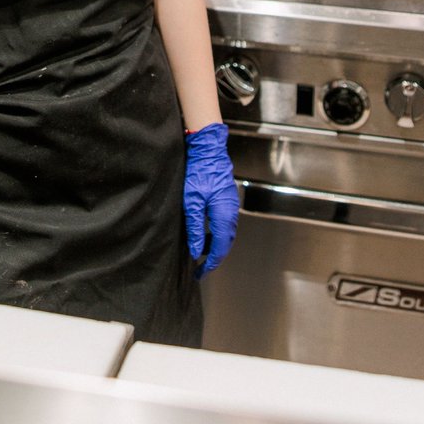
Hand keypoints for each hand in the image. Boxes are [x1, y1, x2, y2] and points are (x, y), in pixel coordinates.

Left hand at [183, 122, 237, 277]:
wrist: (208, 151)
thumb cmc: (199, 172)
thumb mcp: (191, 202)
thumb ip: (194, 228)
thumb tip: (195, 251)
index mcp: (224, 216)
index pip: (219, 248)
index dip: (210, 263)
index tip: (200, 273)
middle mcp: (231, 214)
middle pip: (225, 243)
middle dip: (213, 257)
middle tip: (199, 268)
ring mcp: (231, 207)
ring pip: (225, 234)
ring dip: (213, 245)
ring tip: (198, 252)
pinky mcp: (227, 201)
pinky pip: (224, 224)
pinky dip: (215, 234)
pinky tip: (203, 234)